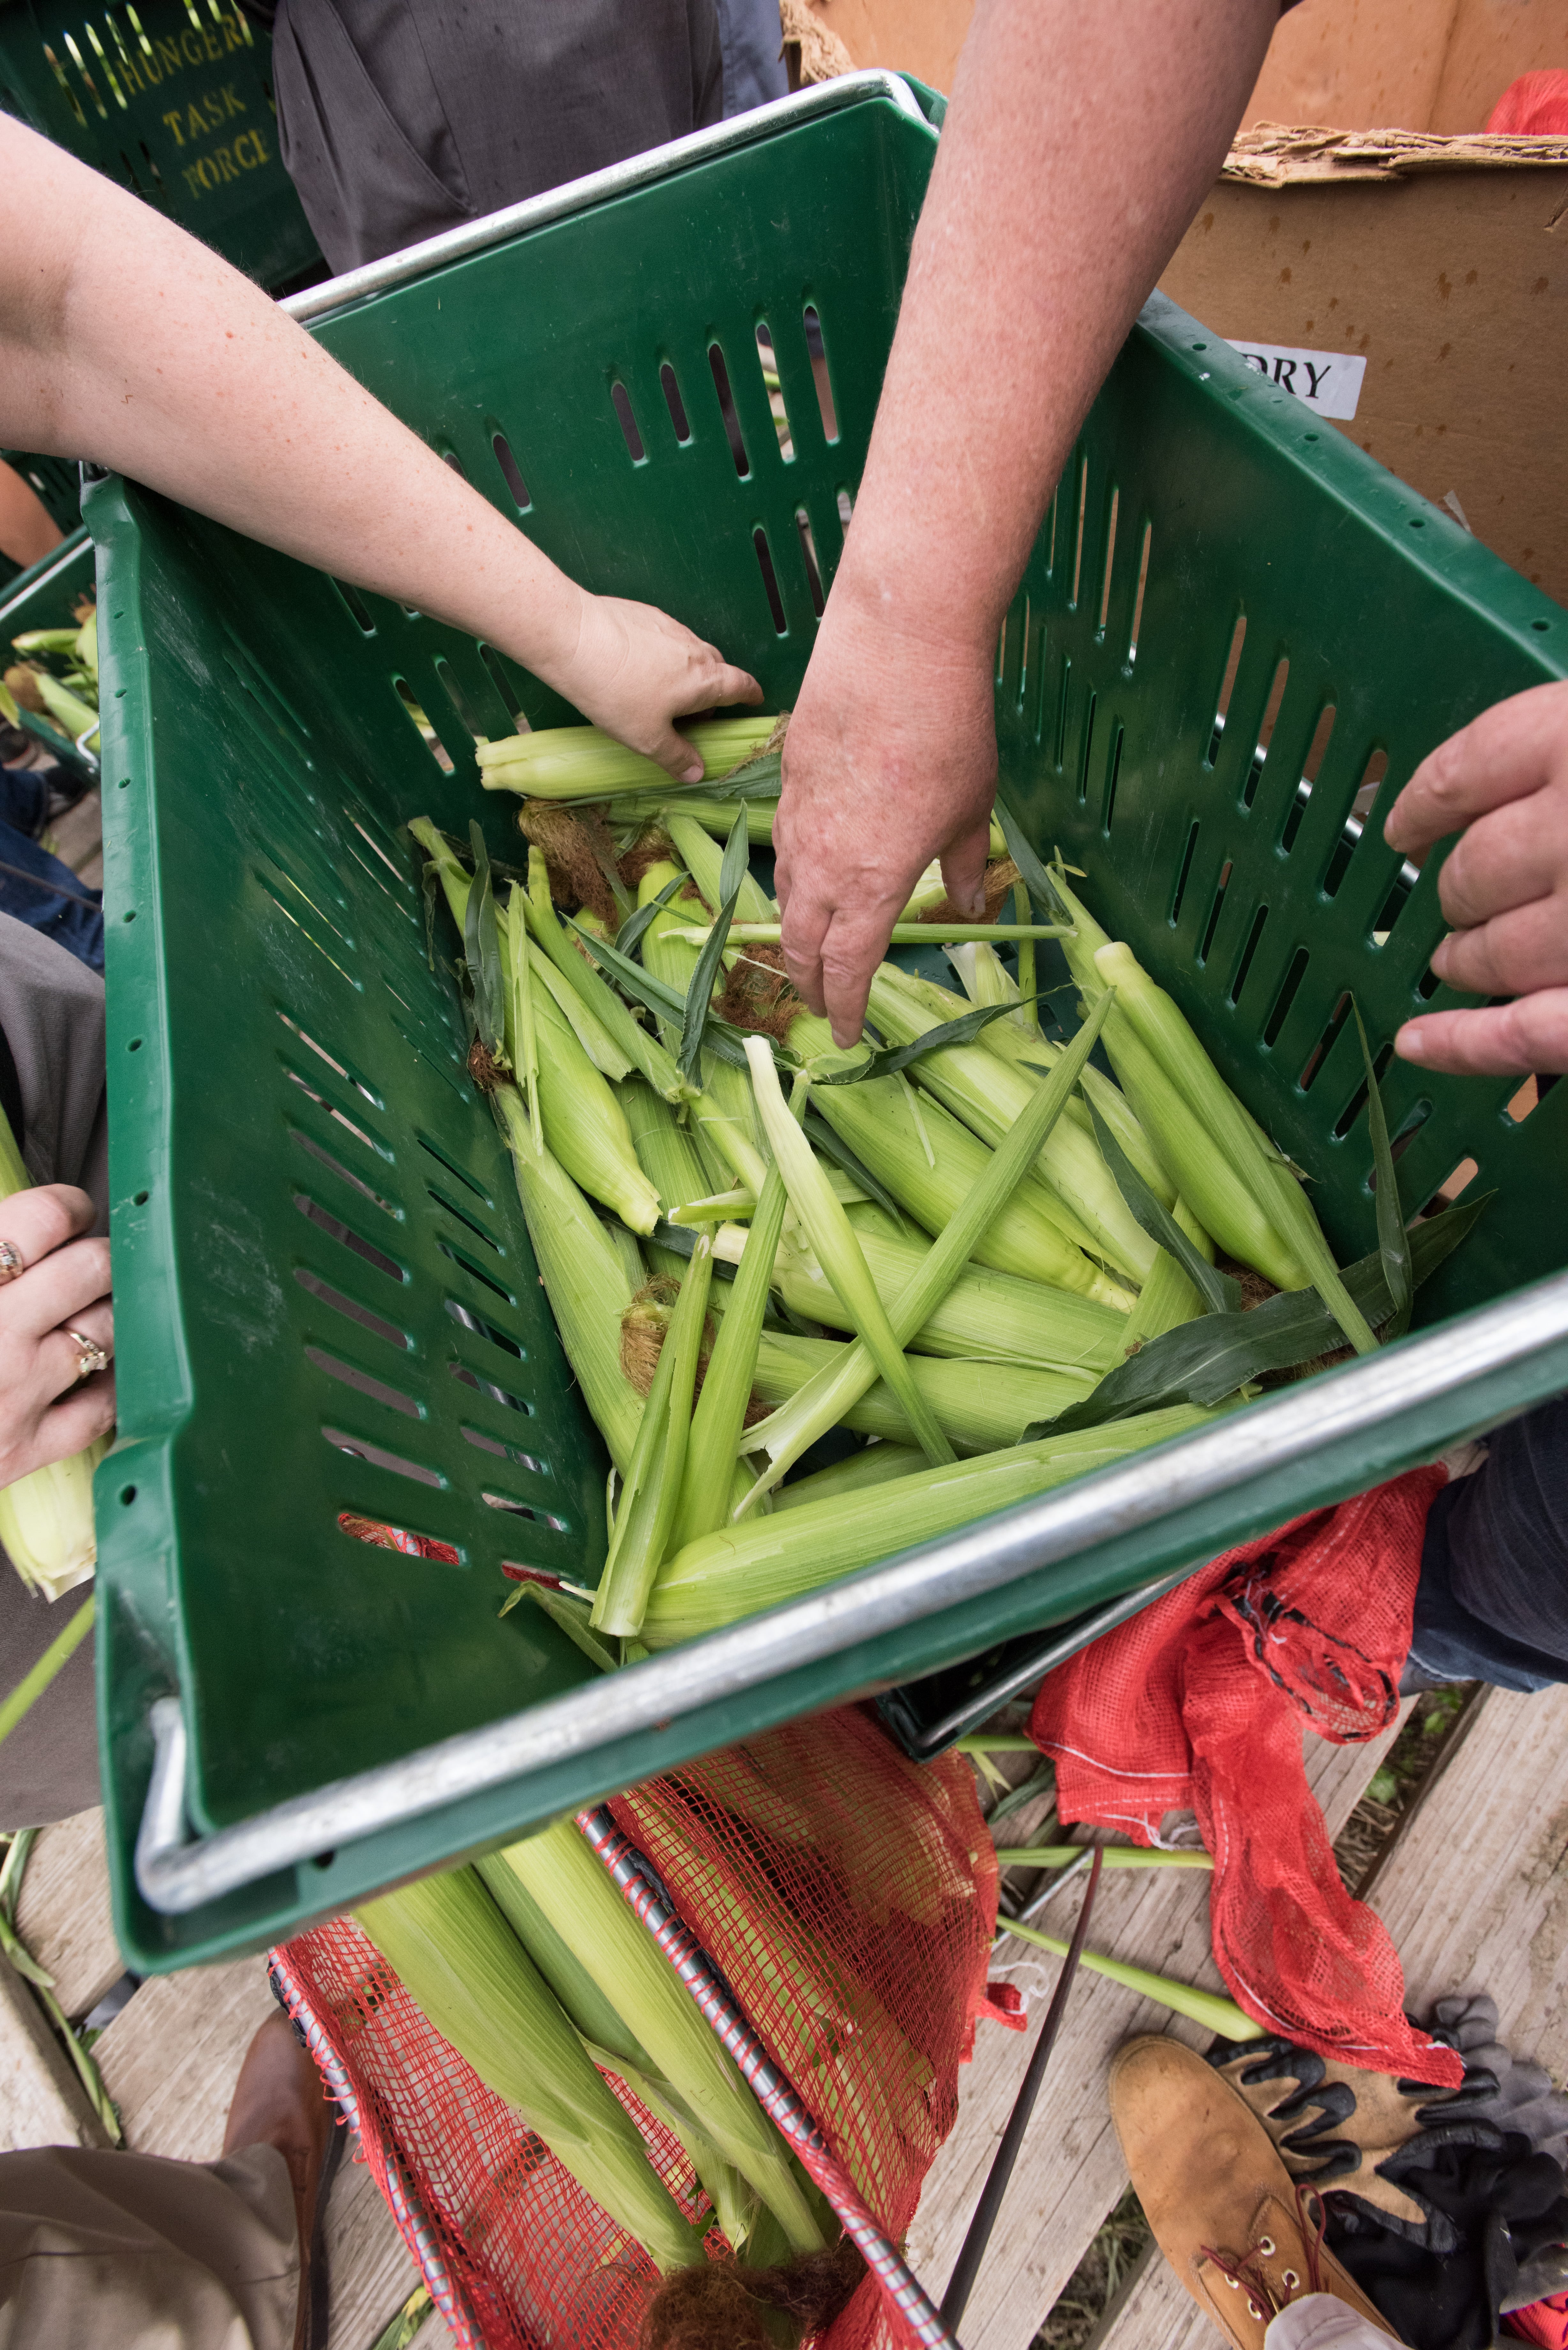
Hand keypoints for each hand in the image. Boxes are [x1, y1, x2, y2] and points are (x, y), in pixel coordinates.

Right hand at [0, 1185, 113, 1486]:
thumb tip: (18, 1219)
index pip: (44, 1217)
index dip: (68, 1206)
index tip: (71, 1213)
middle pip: (90, 1268)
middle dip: (99, 1258)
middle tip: (89, 1261)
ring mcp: (14, 1390)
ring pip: (106, 1329)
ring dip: (106, 1315)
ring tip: (84, 1312)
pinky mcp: (25, 1446)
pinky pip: (104, 1404)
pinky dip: (108, 1381)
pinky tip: (92, 1367)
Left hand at [554, 592, 761, 781]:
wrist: (574, 638)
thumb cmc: (616, 692)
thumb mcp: (647, 738)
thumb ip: (676, 756)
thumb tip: (696, 773)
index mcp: (704, 679)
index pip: (741, 685)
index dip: (750, 694)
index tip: (754, 699)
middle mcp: (695, 649)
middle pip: (718, 668)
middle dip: (714, 689)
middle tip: (696, 711)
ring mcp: (670, 628)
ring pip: (691, 652)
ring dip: (687, 671)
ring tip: (662, 692)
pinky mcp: (645, 615)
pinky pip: (665, 638)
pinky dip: (662, 654)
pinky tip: (637, 667)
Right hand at [774, 587, 996, 1045]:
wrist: (897, 652)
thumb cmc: (947, 734)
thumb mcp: (973, 811)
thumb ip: (964, 868)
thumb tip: (969, 907)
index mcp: (871, 886)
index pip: (848, 971)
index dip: (847, 1010)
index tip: (848, 1037)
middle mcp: (823, 866)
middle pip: (802, 946)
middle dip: (811, 986)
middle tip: (822, 1007)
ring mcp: (797, 825)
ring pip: (785, 898)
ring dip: (795, 935)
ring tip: (808, 953)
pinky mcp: (787, 786)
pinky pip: (781, 851)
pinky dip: (791, 880)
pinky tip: (805, 879)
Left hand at [1384, 680, 1567, 1075]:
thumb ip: (1566, 750)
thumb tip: (1515, 791)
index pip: (1468, 769)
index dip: (1427, 802)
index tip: (1406, 824)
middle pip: (1474, 868)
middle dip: (1458, 892)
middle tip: (1459, 903)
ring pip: (1493, 951)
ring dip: (1466, 960)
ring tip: (1459, 962)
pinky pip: (1523, 1034)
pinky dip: (1465, 1046)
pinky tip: (1418, 1043)